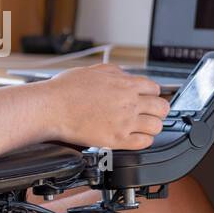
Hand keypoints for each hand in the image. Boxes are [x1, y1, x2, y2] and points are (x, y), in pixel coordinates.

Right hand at [46, 64, 168, 149]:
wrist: (51, 107)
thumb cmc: (66, 89)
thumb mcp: (95, 70)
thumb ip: (115, 73)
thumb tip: (126, 76)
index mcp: (125, 84)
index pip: (155, 89)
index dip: (152, 95)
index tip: (147, 99)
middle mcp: (129, 102)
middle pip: (161, 108)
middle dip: (157, 111)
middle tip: (150, 114)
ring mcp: (124, 122)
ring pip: (156, 126)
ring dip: (151, 127)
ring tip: (142, 127)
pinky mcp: (116, 139)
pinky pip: (144, 143)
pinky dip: (143, 141)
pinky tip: (134, 138)